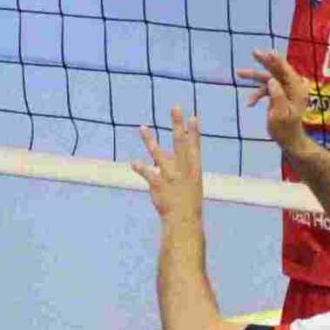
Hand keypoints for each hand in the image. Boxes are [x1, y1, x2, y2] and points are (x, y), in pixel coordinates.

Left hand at [132, 107, 208, 224]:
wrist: (184, 221)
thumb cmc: (188, 202)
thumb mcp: (192, 182)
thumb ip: (184, 166)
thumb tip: (177, 155)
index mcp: (194, 169)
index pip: (195, 147)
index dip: (194, 132)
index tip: (193, 117)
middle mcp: (183, 170)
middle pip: (180, 143)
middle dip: (178, 125)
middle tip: (175, 108)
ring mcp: (170, 177)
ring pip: (159, 154)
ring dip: (150, 140)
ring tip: (142, 127)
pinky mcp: (158, 185)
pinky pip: (148, 173)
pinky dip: (140, 168)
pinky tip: (133, 163)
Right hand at [242, 48, 314, 153]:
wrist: (288, 139)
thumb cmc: (285, 129)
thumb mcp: (280, 115)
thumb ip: (277, 97)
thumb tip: (272, 80)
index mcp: (297, 91)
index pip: (287, 72)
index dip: (277, 62)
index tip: (269, 52)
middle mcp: (293, 87)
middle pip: (278, 70)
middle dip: (265, 62)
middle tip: (254, 51)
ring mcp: (286, 89)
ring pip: (269, 78)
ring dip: (254, 77)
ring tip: (239, 73)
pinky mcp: (279, 93)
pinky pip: (266, 89)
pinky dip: (257, 94)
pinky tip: (249, 104)